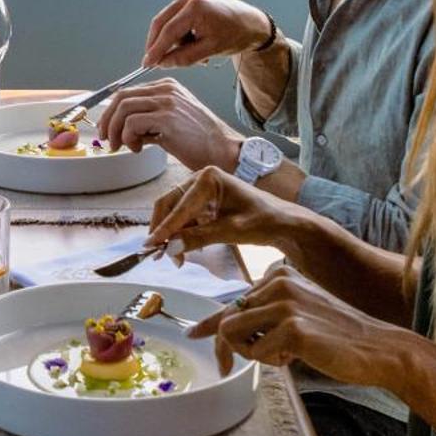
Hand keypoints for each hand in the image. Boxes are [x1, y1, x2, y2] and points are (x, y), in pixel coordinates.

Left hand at [101, 78, 243, 171]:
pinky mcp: (166, 118)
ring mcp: (167, 102)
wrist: (225, 151)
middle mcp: (166, 90)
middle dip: (107, 119)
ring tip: (122, 146)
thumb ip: (149, 121)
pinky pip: (131, 124)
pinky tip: (138, 148)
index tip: (107, 129)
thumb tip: (124, 131)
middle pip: (121, 97)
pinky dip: (128, 138)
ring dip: (116, 131)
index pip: (128, 92)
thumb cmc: (202, 142)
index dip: (112, 111)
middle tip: (106, 139)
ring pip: (123, 109)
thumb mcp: (173, 123)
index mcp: (167, 87)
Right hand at [141, 0, 272, 67]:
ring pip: (168, 23)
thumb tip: (162, 62)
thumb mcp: (209, 51)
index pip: (168, 31)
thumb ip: (183, 58)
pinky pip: (175, 20)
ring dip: (174, 41)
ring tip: (194, 53)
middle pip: (162, 23)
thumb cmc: (235, 35)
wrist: (251, 22)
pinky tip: (194, 43)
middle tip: (155, 62)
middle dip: (158, 44)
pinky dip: (179, 34)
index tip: (147, 63)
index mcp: (196, 7)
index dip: (156, 49)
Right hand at [145, 165, 302, 255]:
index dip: (164, 228)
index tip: (151, 246)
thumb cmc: (265, 221)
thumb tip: (170, 247)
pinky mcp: (204, 202)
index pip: (180, 206)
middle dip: (163, 230)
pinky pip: (185, 217)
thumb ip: (198, 238)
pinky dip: (181, 233)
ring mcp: (201, 190)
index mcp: (208, 177)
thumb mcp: (231, 231)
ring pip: (175, 212)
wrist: (285, 224)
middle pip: (170, 204)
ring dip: (171, 234)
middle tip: (158, 254)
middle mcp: (201, 178)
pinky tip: (183, 249)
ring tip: (174, 257)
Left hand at [190, 262, 408, 384]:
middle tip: (233, 366)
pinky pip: (256, 352)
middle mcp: (278, 282)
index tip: (194, 335)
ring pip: (233, 333)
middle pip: (227, 319)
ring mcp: (285, 303)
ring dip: (251, 354)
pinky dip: (271, 363)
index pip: (233, 301)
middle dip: (231, 348)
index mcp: (278, 275)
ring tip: (281, 356)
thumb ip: (263, 317)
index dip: (210, 324)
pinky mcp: (293, 328)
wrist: (379, 348)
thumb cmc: (337, 337)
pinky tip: (295, 358)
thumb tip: (220, 330)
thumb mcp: (296, 315)